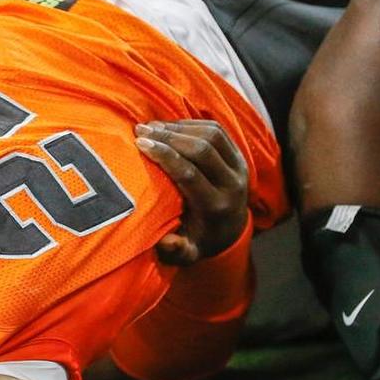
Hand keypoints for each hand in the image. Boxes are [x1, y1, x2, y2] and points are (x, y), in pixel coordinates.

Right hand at [136, 120, 249, 265]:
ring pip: (211, 134)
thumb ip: (176, 251)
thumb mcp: (188, 254)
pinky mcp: (238, 154)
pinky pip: (216, 130)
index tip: (140, 143)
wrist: (229, 231)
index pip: (190, 173)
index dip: (165, 155)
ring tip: (152, 126)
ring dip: (179, 127)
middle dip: (169, 136)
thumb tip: (167, 240)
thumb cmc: (199, 240)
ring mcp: (239, 166)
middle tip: (141, 130)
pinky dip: (191, 124)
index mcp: (217, 207)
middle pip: (202, 149)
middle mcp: (233, 184)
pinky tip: (169, 127)